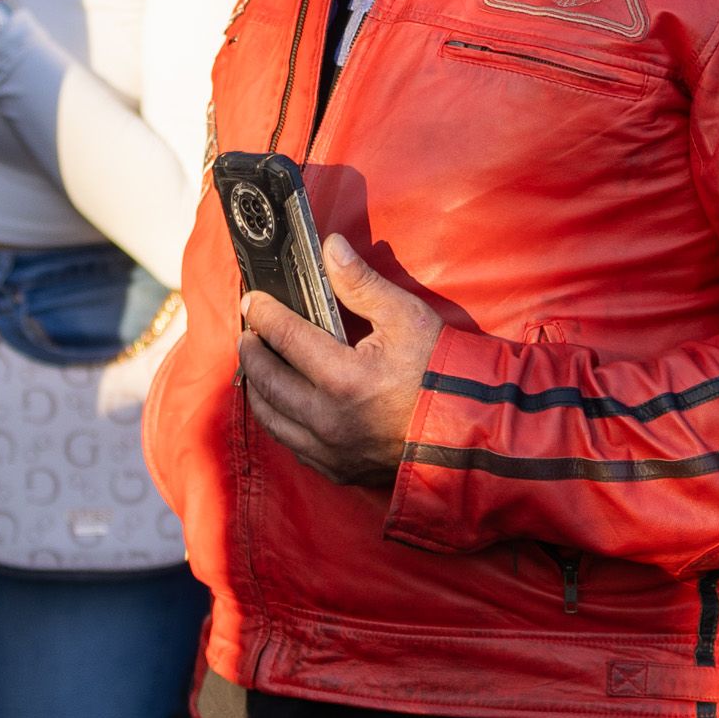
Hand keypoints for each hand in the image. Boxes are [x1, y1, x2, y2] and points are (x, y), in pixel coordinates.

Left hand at [239, 233, 439, 486]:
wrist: (469, 428)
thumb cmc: (439, 370)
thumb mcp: (405, 317)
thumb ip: (360, 283)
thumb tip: (329, 248)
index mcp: (344, 378)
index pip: (286, 338)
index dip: (264, 315)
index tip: (253, 302)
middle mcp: (328, 419)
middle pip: (267, 381)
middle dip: (252, 352)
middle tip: (249, 332)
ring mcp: (330, 450)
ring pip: (271, 418)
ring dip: (258, 388)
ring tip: (259, 365)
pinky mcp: (338, 469)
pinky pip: (292, 444)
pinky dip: (280, 420)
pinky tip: (282, 403)